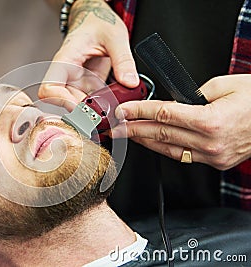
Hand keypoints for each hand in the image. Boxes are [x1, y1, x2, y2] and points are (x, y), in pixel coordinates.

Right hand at [39, 0, 138, 110]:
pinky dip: (100, 109)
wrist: (95, 19)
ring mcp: (76, 82)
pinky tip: (112, 109)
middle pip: (63, 103)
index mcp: (65, 60)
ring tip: (109, 115)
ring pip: (76, 107)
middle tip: (102, 117)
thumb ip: (123, 59)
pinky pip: (89, 103)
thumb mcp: (115, 36)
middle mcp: (66, 75)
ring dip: (91, 113)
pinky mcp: (86, 87)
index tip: (81, 107)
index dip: (61, 101)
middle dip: (81, 113)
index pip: (49, 88)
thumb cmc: (97, 22)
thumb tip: (129, 82)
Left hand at [111, 74, 250, 169]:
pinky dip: (164, 148)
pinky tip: (151, 143)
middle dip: (133, 129)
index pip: (163, 115)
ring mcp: (212, 155)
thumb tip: (174, 103)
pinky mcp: (216, 161)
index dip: (138, 112)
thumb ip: (193, 95)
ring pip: (168, 149)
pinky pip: (182, 156)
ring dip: (144, 141)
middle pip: (160, 134)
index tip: (122, 110)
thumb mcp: (223, 84)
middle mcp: (209, 142)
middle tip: (115, 126)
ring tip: (127, 135)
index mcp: (210, 120)